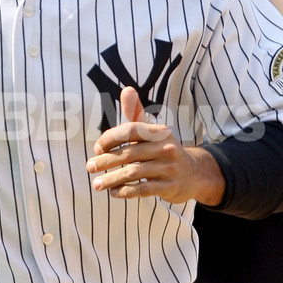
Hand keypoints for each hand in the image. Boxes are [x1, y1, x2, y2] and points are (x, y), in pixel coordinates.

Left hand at [86, 87, 224, 205]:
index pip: (130, 130)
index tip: (97, 148)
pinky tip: (114, 192)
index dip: (110, 138)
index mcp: (159, 132)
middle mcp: (166, 148)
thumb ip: (136, 112)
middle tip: (89, 166)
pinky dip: (126, 191)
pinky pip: (143, 189)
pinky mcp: (170, 187)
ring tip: (96, 184)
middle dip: (106, 161)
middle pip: (129, 154)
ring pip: (134, 173)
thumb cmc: (163, 149)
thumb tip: (126, 89)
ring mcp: (169, 168)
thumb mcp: (152, 130)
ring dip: (111, 179)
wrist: (193, 174)